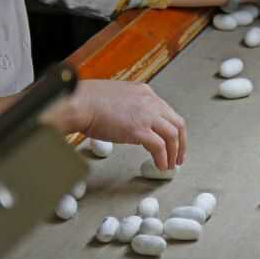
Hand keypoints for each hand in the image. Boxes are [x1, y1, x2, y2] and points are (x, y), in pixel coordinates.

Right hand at [45, 80, 185, 169]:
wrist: (78, 102)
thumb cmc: (88, 101)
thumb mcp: (117, 98)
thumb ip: (130, 108)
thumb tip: (134, 124)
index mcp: (144, 92)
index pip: (168, 112)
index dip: (173, 129)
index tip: (173, 142)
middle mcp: (150, 101)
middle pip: (177, 123)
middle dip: (181, 143)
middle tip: (178, 157)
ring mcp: (146, 115)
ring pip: (172, 136)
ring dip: (173, 153)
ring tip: (170, 165)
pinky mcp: (138, 130)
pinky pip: (159, 147)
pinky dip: (162, 158)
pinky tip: (160, 165)